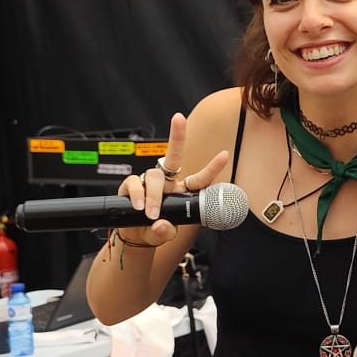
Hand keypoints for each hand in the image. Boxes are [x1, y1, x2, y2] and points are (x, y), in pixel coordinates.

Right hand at [117, 110, 230, 247]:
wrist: (134, 238)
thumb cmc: (154, 231)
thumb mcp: (163, 234)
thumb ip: (164, 232)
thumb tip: (161, 227)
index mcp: (181, 192)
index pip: (199, 179)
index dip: (212, 168)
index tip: (225, 154)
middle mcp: (167, 183)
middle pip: (172, 156)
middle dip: (177, 136)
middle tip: (179, 119)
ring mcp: (148, 182)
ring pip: (153, 177)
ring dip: (153, 195)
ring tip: (150, 213)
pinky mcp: (131, 185)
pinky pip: (134, 183)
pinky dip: (137, 195)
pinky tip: (138, 207)